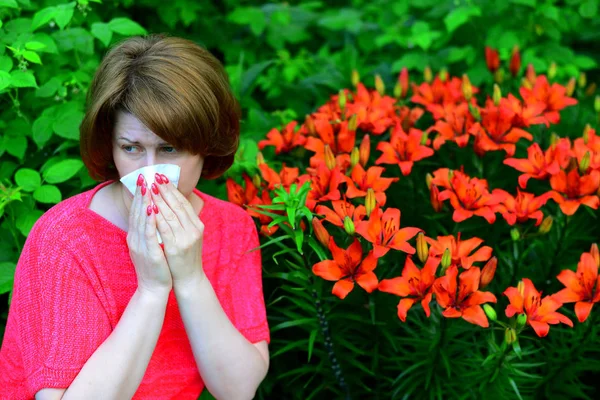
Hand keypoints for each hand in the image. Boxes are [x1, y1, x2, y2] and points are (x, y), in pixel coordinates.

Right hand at [126, 174, 172, 295]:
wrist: (153, 289)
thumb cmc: (154, 267)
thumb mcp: (149, 246)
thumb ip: (148, 231)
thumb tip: (151, 214)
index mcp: (135, 236)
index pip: (137, 212)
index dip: (139, 196)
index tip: (142, 180)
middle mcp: (135, 239)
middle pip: (137, 213)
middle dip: (141, 194)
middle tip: (143, 177)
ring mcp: (141, 246)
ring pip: (142, 221)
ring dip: (144, 203)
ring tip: (147, 187)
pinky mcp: (149, 254)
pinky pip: (149, 234)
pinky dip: (150, 221)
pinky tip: (153, 209)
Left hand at [150, 173, 204, 284]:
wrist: (189, 279)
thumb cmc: (185, 257)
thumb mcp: (188, 236)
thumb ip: (182, 221)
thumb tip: (171, 203)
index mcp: (197, 225)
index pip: (183, 202)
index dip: (172, 189)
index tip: (162, 177)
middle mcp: (194, 229)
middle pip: (178, 205)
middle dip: (165, 190)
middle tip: (155, 176)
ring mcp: (186, 238)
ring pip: (171, 214)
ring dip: (160, 200)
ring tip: (151, 188)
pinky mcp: (176, 248)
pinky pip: (165, 229)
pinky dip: (158, 218)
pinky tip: (151, 208)